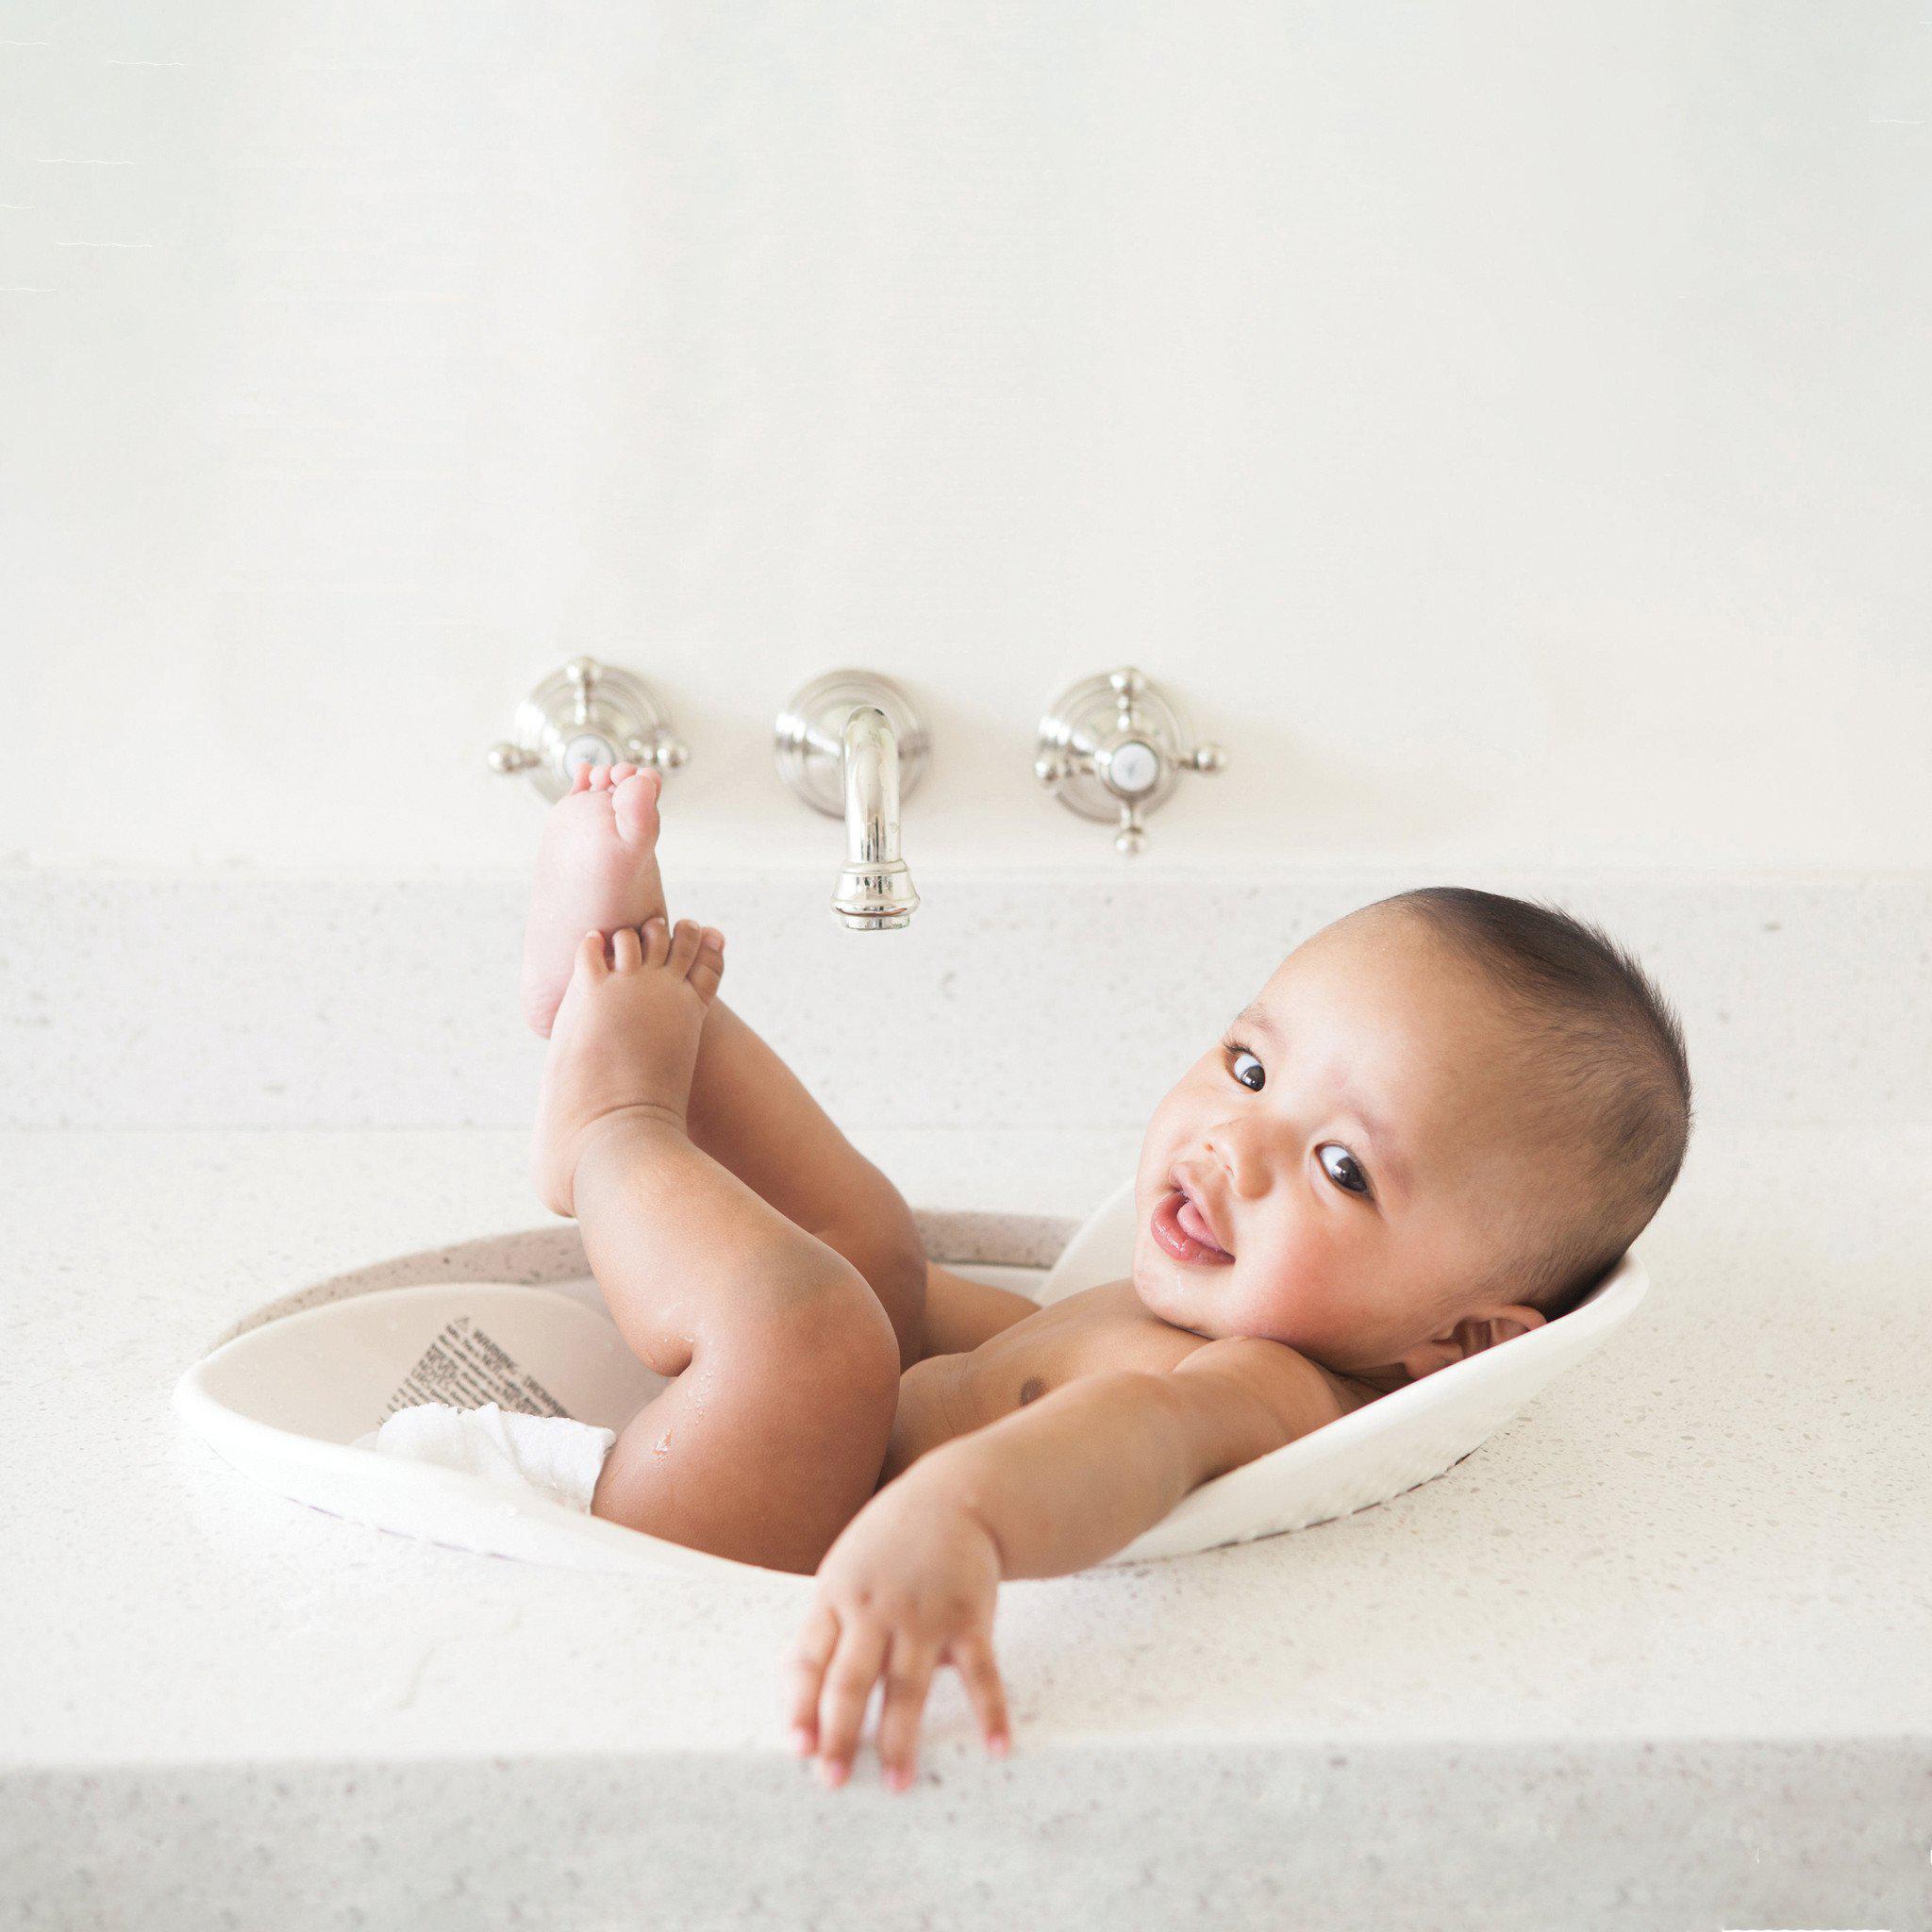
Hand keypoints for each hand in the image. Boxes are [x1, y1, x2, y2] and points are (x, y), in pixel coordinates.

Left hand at [784, 1481, 1010, 1791]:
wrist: (958, 1494)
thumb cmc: (891, 1540)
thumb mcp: (846, 1568)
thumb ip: (827, 1622)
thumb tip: (794, 1685)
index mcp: (838, 1595)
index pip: (811, 1659)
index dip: (801, 1705)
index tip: (798, 1748)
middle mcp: (877, 1608)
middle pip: (852, 1680)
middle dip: (840, 1734)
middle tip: (833, 1780)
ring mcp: (925, 1614)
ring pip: (908, 1685)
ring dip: (902, 1740)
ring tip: (897, 1784)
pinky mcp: (970, 1617)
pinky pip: (981, 1672)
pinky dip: (991, 1711)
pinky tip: (996, 1747)